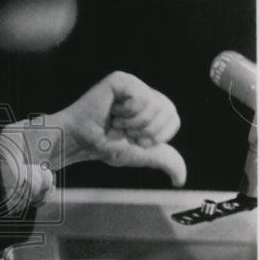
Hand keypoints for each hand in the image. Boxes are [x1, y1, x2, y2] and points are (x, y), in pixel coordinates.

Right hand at [49, 71, 186, 185]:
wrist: (78, 142)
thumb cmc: (103, 146)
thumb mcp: (140, 155)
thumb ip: (164, 161)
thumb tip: (180, 180)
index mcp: (151, 106)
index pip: (173, 118)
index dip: (157, 135)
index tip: (134, 139)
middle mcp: (144, 91)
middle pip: (168, 111)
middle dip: (146, 131)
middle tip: (124, 131)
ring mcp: (132, 84)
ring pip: (154, 105)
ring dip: (133, 123)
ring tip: (114, 121)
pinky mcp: (121, 80)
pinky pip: (140, 98)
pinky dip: (127, 113)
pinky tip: (111, 112)